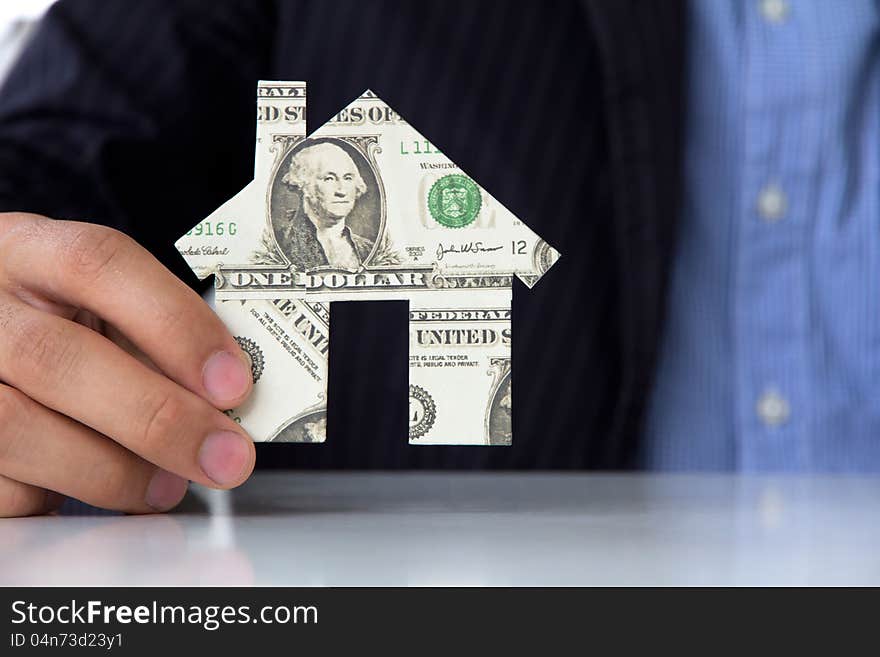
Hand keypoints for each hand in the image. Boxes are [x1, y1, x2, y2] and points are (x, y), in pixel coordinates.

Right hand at [0, 213, 254, 515]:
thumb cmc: (58, 326)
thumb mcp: (98, 307)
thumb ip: (152, 339)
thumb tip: (226, 403)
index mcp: (26, 251)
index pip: (98, 264)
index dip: (174, 324)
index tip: (233, 383)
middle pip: (58, 358)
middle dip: (158, 418)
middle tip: (225, 457)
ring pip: (17, 428)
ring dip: (112, 471)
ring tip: (167, 486)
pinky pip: (1, 486)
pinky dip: (61, 497)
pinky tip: (105, 495)